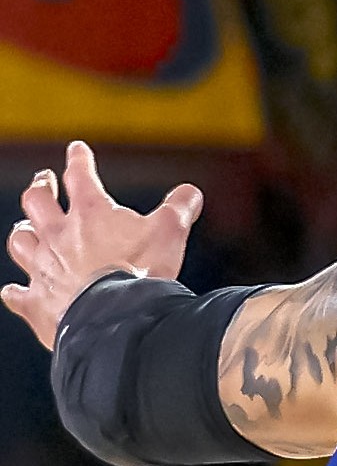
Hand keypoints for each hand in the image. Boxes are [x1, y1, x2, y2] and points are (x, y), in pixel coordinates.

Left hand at [6, 141, 201, 350]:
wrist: (117, 316)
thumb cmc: (142, 270)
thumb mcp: (170, 231)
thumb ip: (179, 208)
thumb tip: (189, 192)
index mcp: (90, 214)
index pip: (80, 175)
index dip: (79, 159)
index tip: (77, 149)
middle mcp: (58, 236)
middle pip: (37, 202)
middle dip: (41, 188)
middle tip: (45, 180)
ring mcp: (43, 268)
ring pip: (20, 242)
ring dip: (23, 233)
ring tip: (26, 228)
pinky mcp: (36, 302)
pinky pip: (16, 294)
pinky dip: (15, 291)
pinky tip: (13, 290)